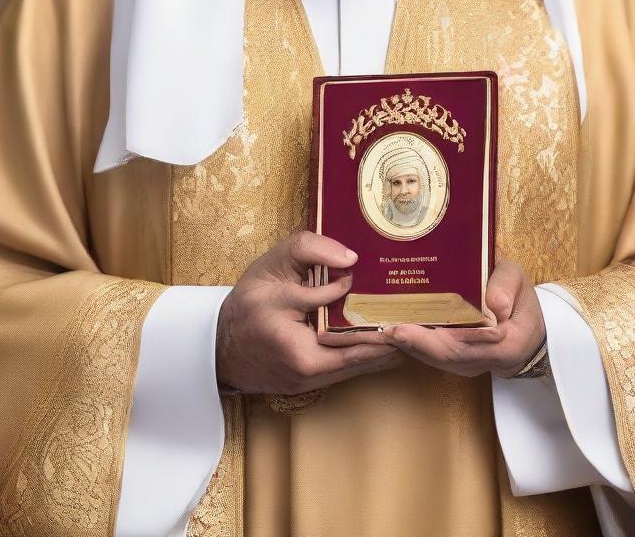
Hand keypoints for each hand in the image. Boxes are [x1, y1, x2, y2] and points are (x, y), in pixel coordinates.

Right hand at [216, 230, 400, 394]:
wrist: (221, 348)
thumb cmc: (249, 302)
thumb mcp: (272, 263)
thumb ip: (308, 248)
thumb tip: (351, 258)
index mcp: (277, 310)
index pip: (325, 300)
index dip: (352, 292)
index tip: (378, 285)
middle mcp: (291, 349)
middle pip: (349, 344)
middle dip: (383, 333)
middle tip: (413, 319)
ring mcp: (300, 375)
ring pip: (350, 363)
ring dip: (380, 350)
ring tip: (408, 333)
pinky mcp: (306, 385)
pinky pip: (342, 371)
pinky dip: (365, 359)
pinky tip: (386, 349)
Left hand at [381, 255, 545, 378]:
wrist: (529, 330)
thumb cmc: (522, 302)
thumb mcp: (521, 284)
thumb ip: (507, 288)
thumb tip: (493, 305)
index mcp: (505, 345)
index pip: (465, 346)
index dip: (434, 340)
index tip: (407, 328)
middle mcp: (482, 361)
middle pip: (442, 355)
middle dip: (411, 342)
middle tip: (383, 327)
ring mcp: (467, 365)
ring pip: (434, 358)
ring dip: (406, 345)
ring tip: (380, 329)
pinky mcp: (456, 361)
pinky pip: (432, 355)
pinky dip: (412, 344)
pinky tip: (392, 331)